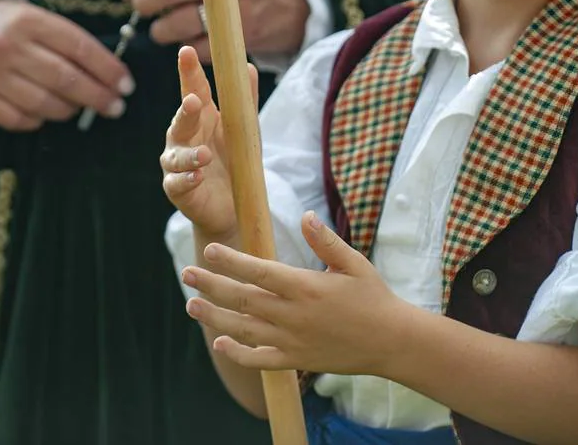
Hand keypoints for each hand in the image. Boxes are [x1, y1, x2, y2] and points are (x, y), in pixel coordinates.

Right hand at [0, 0, 133, 130]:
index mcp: (29, 20)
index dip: (107, 69)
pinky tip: (47, 111)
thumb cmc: (15, 26)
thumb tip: (111, 77)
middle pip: (64, 78)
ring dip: (70, 109)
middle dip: (97, 96)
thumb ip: (71, 44)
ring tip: (80, 107)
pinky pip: (19, 119)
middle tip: (115, 106)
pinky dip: (40, 120)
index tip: (126, 85)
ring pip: (44, 103)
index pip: (79, 47)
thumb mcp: (41, 20)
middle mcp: (6, 46)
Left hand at [121, 0, 308, 61]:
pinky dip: (187, 48)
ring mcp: (232, 10)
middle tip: (140, 6)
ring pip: (178, 22)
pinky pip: (199, 48)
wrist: (299, 0)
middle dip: (144, 0)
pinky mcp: (240, 38)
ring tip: (162, 28)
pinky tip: (187, 42)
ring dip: (161, 29)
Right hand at [161, 46, 255, 238]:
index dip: (188, 72)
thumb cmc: (235, 161)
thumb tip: (247, 66)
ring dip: (189, 155)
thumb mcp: (244, 130)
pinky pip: (177, 183)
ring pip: (175, 156)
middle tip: (193, 101)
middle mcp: (183, 138)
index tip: (186, 52)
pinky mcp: (178, 190)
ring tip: (205, 155)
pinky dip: (187, 179)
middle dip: (185, 111)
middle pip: (180, 120)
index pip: (193, 90)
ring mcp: (177, 164)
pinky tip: (198, 176)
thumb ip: (244, 100)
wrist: (232, 206)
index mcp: (201, 118)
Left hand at [181, 211, 411, 376]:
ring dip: (214, 317)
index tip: (210, 250)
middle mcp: (294, 315)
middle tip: (186, 273)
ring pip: (244, 329)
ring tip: (191, 305)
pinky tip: (220, 342)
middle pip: (243, 299)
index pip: (260, 272)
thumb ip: (327, 241)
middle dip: (211, 285)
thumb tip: (305, 215)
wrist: (391, 342)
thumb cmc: (373, 297)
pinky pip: (260, 360)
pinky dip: (238, 353)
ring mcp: (293, 341)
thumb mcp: (354, 263)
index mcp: (306, 287)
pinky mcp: (297, 361)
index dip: (232, 261)